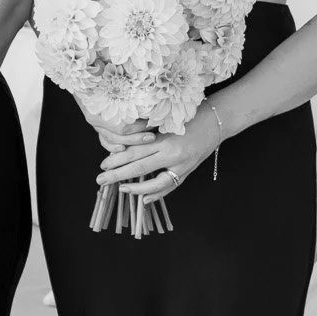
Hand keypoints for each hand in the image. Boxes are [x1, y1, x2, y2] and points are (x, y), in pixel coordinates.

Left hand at [97, 108, 224, 203]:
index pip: (135, 152)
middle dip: (118, 175)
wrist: (216, 121)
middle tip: (100, 180)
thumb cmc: (187, 116)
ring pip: (157, 183)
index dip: (117, 160)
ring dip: (137, 189)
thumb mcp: (164, 119)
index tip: (102, 165)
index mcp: (164, 140)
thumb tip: (121, 137)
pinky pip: (171, 186)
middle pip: (140, 168)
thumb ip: (145, 129)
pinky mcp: (188, 171)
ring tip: (121, 189)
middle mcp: (173, 154)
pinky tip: (144, 200)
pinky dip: (157, 194)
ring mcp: (182, 166)